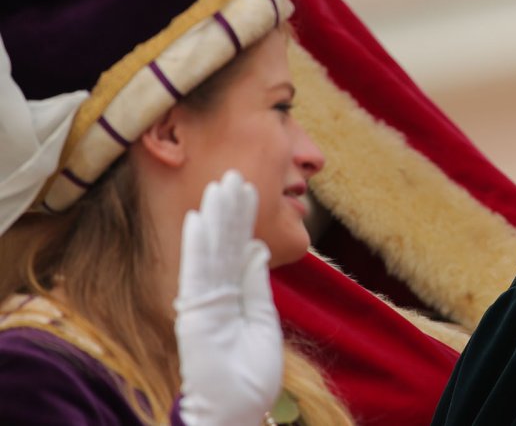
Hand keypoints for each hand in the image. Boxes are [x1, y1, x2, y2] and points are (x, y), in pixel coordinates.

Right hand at [175, 171, 282, 425]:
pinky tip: (199, 219)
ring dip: (216, 216)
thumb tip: (257, 247)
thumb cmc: (248, 375)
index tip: (248, 186)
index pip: (237, 248)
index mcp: (230, 294)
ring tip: (222, 185)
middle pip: (223, 243)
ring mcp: (202, 302)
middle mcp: (212, 293)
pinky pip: (197, 274)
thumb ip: (255, 284)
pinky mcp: (194, 314)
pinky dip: (197, 245)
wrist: (235, 410)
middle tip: (235, 171)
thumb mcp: (262, 321)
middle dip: (229, 208)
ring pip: (211, 250)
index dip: (243, 218)